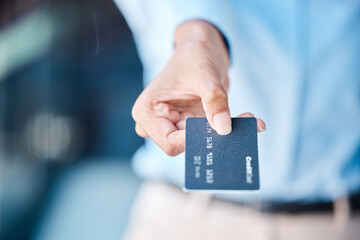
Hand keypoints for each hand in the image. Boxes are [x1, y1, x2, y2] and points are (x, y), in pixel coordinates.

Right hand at [132, 20, 265, 155]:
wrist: (201, 47)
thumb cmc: (195, 54)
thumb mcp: (205, 74)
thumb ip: (214, 100)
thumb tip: (224, 129)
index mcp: (148, 112)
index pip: (169, 142)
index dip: (195, 142)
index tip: (222, 131)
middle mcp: (157, 123)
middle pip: (185, 145)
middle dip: (213, 138)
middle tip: (244, 128)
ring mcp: (174, 125)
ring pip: (200, 142)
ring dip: (225, 134)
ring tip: (250, 120)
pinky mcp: (190, 124)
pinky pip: (209, 135)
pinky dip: (228, 128)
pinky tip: (249, 120)